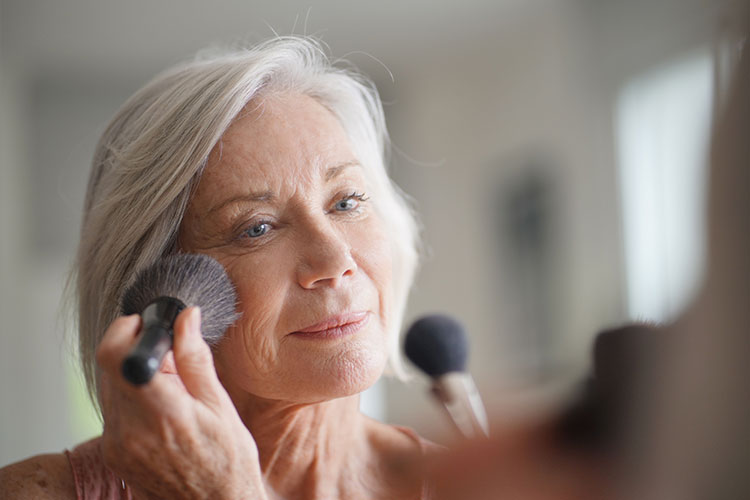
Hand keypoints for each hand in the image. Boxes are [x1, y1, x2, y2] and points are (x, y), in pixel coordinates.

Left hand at [96, 307, 267, 499]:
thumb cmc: (227, 461)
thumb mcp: (220, 405)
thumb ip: (195, 358)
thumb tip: (185, 317)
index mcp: (161, 413)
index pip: (114, 355)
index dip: (126, 329)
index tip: (147, 325)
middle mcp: (129, 431)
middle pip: (107, 366)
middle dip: (134, 350)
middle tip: (169, 360)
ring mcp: (116, 445)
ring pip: (108, 386)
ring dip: (132, 375)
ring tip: (169, 390)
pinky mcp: (112, 454)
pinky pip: (112, 410)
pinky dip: (131, 398)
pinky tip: (160, 410)